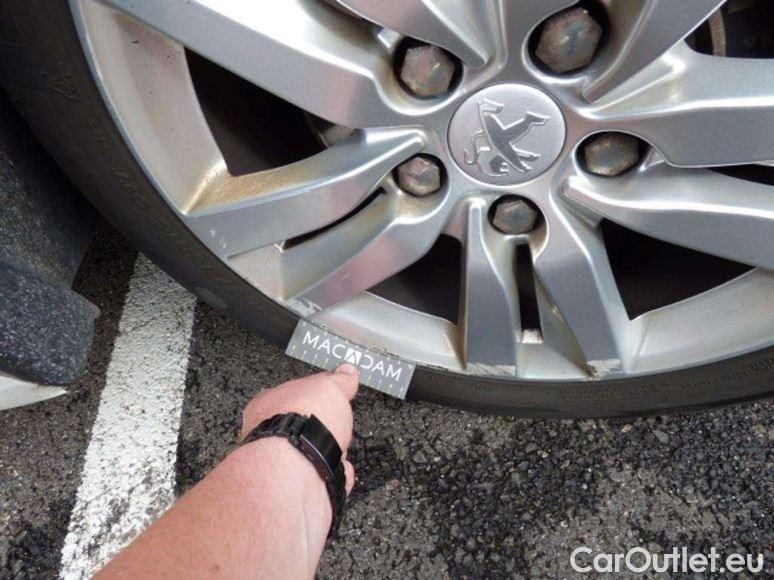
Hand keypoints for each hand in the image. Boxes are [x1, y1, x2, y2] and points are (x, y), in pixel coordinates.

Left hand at [241, 364, 358, 493]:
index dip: (314, 395)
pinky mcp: (297, 492)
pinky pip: (322, 483)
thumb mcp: (329, 387)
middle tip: (337, 424)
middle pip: (302, 428)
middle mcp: (268, 436)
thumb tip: (348, 371)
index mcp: (268, 404)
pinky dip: (336, 477)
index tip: (332, 396)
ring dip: (332, 454)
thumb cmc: (303, 422)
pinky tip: (341, 472)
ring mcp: (281, 467)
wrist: (299, 471)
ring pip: (312, 457)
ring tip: (339, 450)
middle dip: (324, 429)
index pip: (292, 395)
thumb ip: (338, 381)